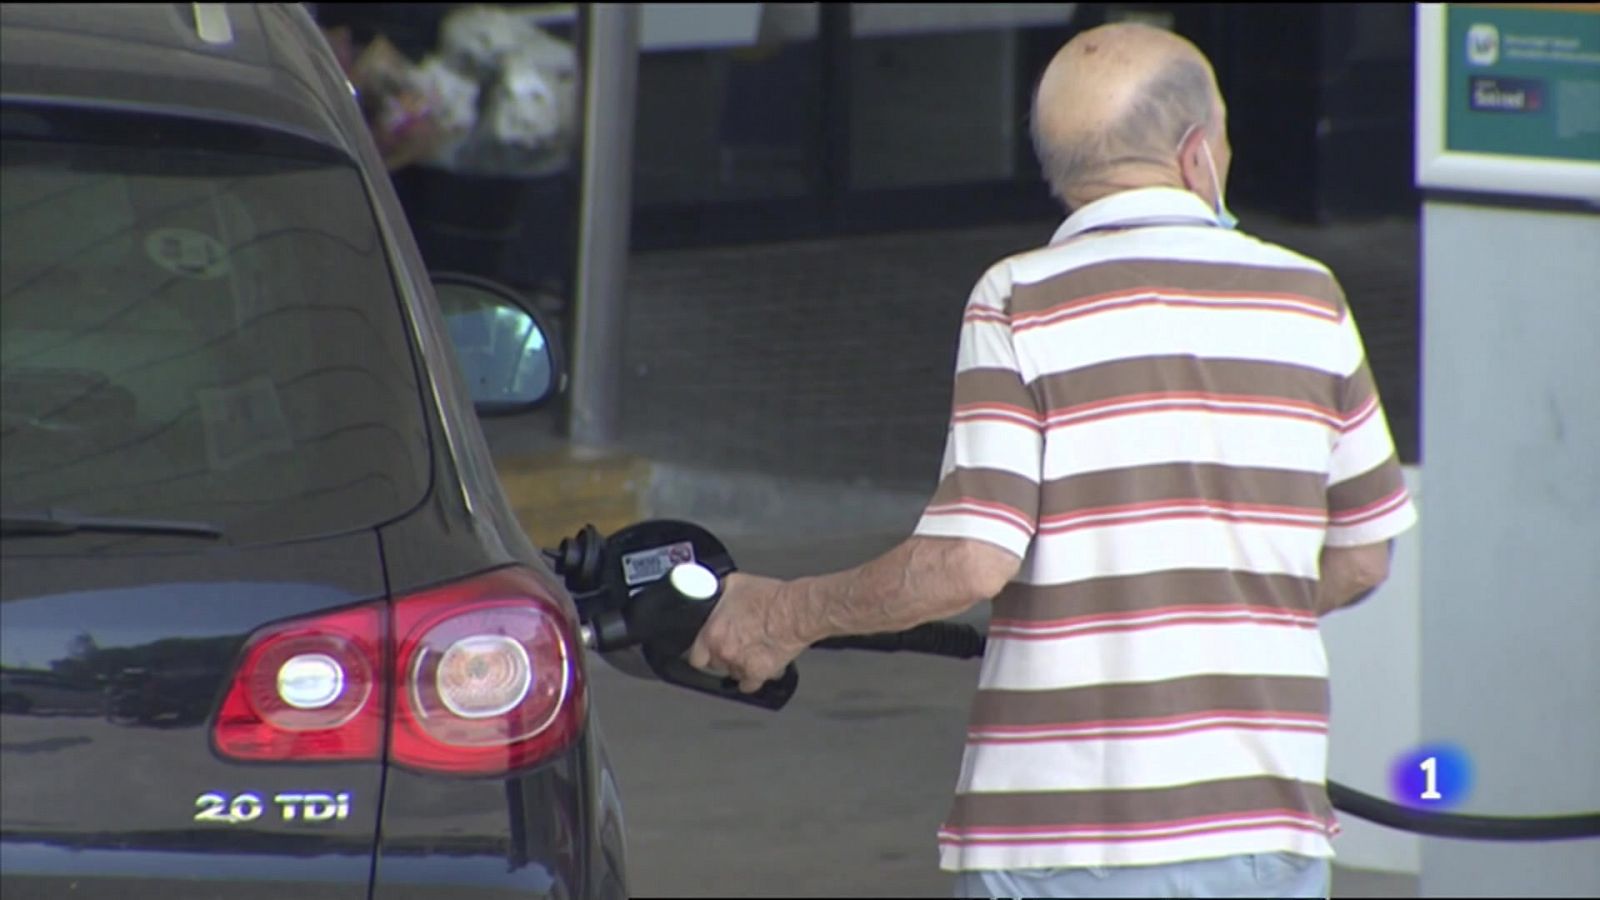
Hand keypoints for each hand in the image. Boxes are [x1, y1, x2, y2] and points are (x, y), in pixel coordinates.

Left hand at [687, 572, 808, 693]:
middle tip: (734, 644)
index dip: (702, 651)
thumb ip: (719, 594)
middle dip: (722, 656)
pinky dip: (753, 677)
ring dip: (739, 665)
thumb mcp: (736, 583)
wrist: (796, 612)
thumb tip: (713, 592)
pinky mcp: (759, 674)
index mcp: (713, 633)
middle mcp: (724, 652)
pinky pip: (750, 685)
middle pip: (715, 664)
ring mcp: (741, 665)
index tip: (707, 649)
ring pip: (733, 674)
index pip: (695, 655)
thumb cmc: (770, 598)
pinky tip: (759, 666)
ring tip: (751, 651)